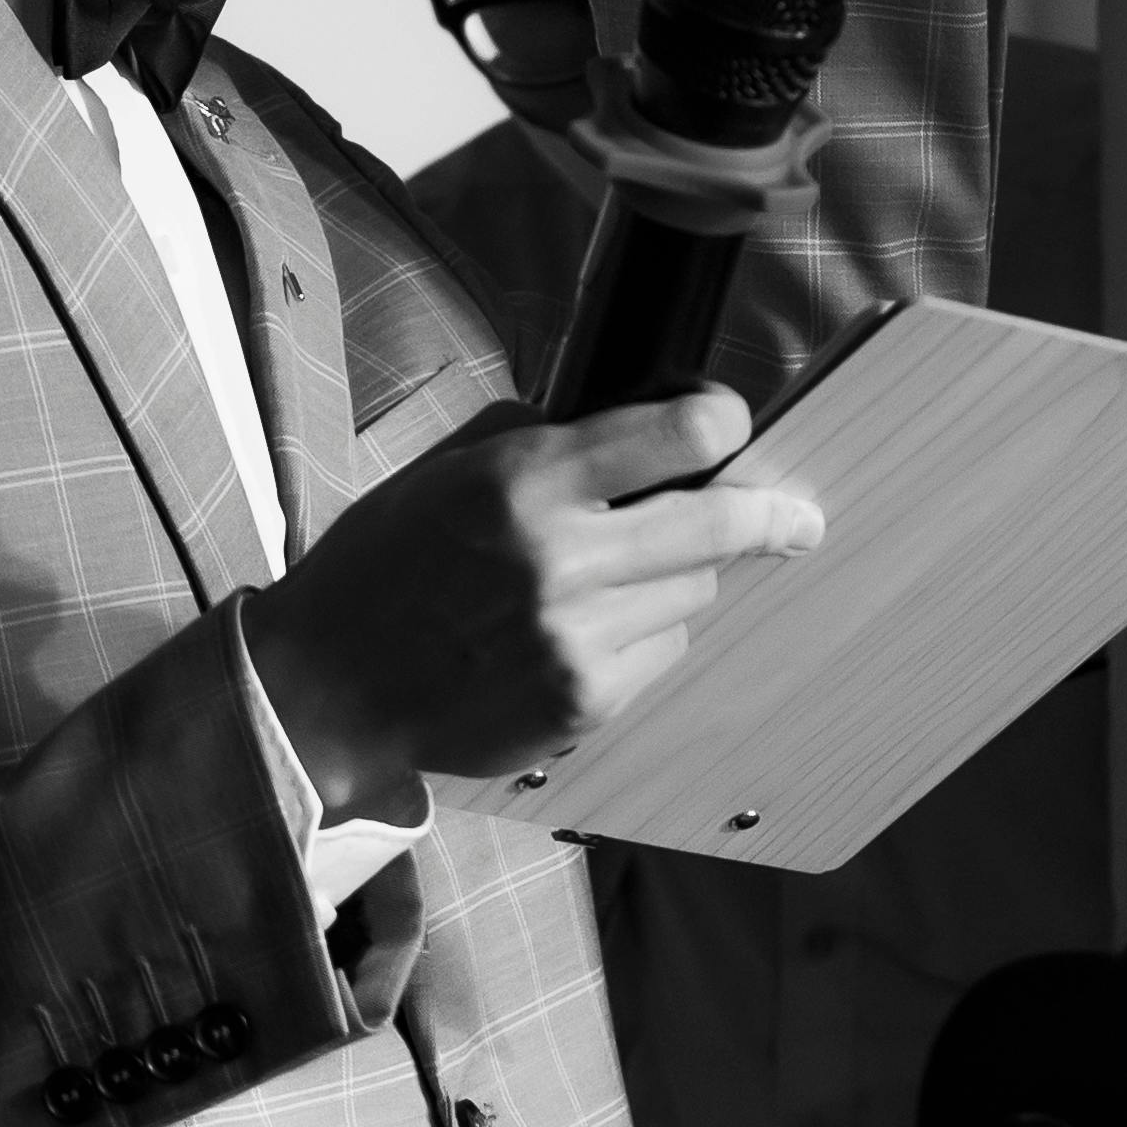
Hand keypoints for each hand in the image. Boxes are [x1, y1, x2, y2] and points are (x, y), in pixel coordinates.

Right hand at [242, 391, 823, 816]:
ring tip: (610, 579)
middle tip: (798, 517)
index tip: (729, 426)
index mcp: (522, 481)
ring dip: (676, 577)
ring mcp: (577, 639)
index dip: (721, 424)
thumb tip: (638, 426)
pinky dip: (643, 637)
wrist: (328, 690)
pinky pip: (662, 652)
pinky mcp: (585, 703)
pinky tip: (581, 633)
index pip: (678, 435)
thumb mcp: (446, 470)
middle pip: (719, 525)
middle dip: (772, 514)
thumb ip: (541, 439)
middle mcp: (560, 560)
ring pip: (693, 592)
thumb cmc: (383, 567)